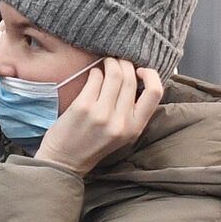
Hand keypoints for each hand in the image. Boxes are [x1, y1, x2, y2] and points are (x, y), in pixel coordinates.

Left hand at [36, 60, 162, 176]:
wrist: (64, 160)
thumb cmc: (93, 144)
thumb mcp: (122, 134)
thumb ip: (131, 112)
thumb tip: (136, 79)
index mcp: (135, 128)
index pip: (155, 93)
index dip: (151, 75)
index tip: (140, 70)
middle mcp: (121, 121)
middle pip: (130, 79)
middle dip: (124, 64)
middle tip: (117, 61)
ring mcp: (101, 114)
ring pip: (114, 75)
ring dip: (110, 63)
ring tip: (105, 63)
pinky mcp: (82, 107)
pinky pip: (94, 78)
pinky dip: (95, 71)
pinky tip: (93, 74)